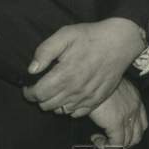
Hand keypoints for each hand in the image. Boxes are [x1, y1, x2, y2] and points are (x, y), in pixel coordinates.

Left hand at [23, 17, 146, 115]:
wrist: (120, 42)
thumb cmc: (91, 36)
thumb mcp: (66, 35)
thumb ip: (45, 51)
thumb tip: (32, 69)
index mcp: (64, 75)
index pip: (38, 94)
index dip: (29, 92)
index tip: (29, 86)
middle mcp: (74, 90)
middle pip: (47, 105)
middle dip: (40, 97)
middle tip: (42, 86)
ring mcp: (87, 97)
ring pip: (61, 111)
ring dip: (54, 103)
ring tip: (56, 90)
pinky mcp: (97, 100)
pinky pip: (76, 113)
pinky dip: (69, 108)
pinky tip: (70, 95)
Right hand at [88, 78, 147, 148]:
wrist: (93, 77)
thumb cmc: (99, 80)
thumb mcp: (113, 87)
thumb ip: (116, 100)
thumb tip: (109, 111)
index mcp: (135, 99)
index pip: (143, 122)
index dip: (134, 134)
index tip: (125, 139)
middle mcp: (134, 108)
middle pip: (137, 135)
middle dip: (126, 144)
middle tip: (113, 145)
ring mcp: (127, 116)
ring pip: (128, 142)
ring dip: (115, 146)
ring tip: (103, 141)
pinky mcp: (116, 123)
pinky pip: (116, 144)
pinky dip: (106, 146)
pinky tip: (97, 139)